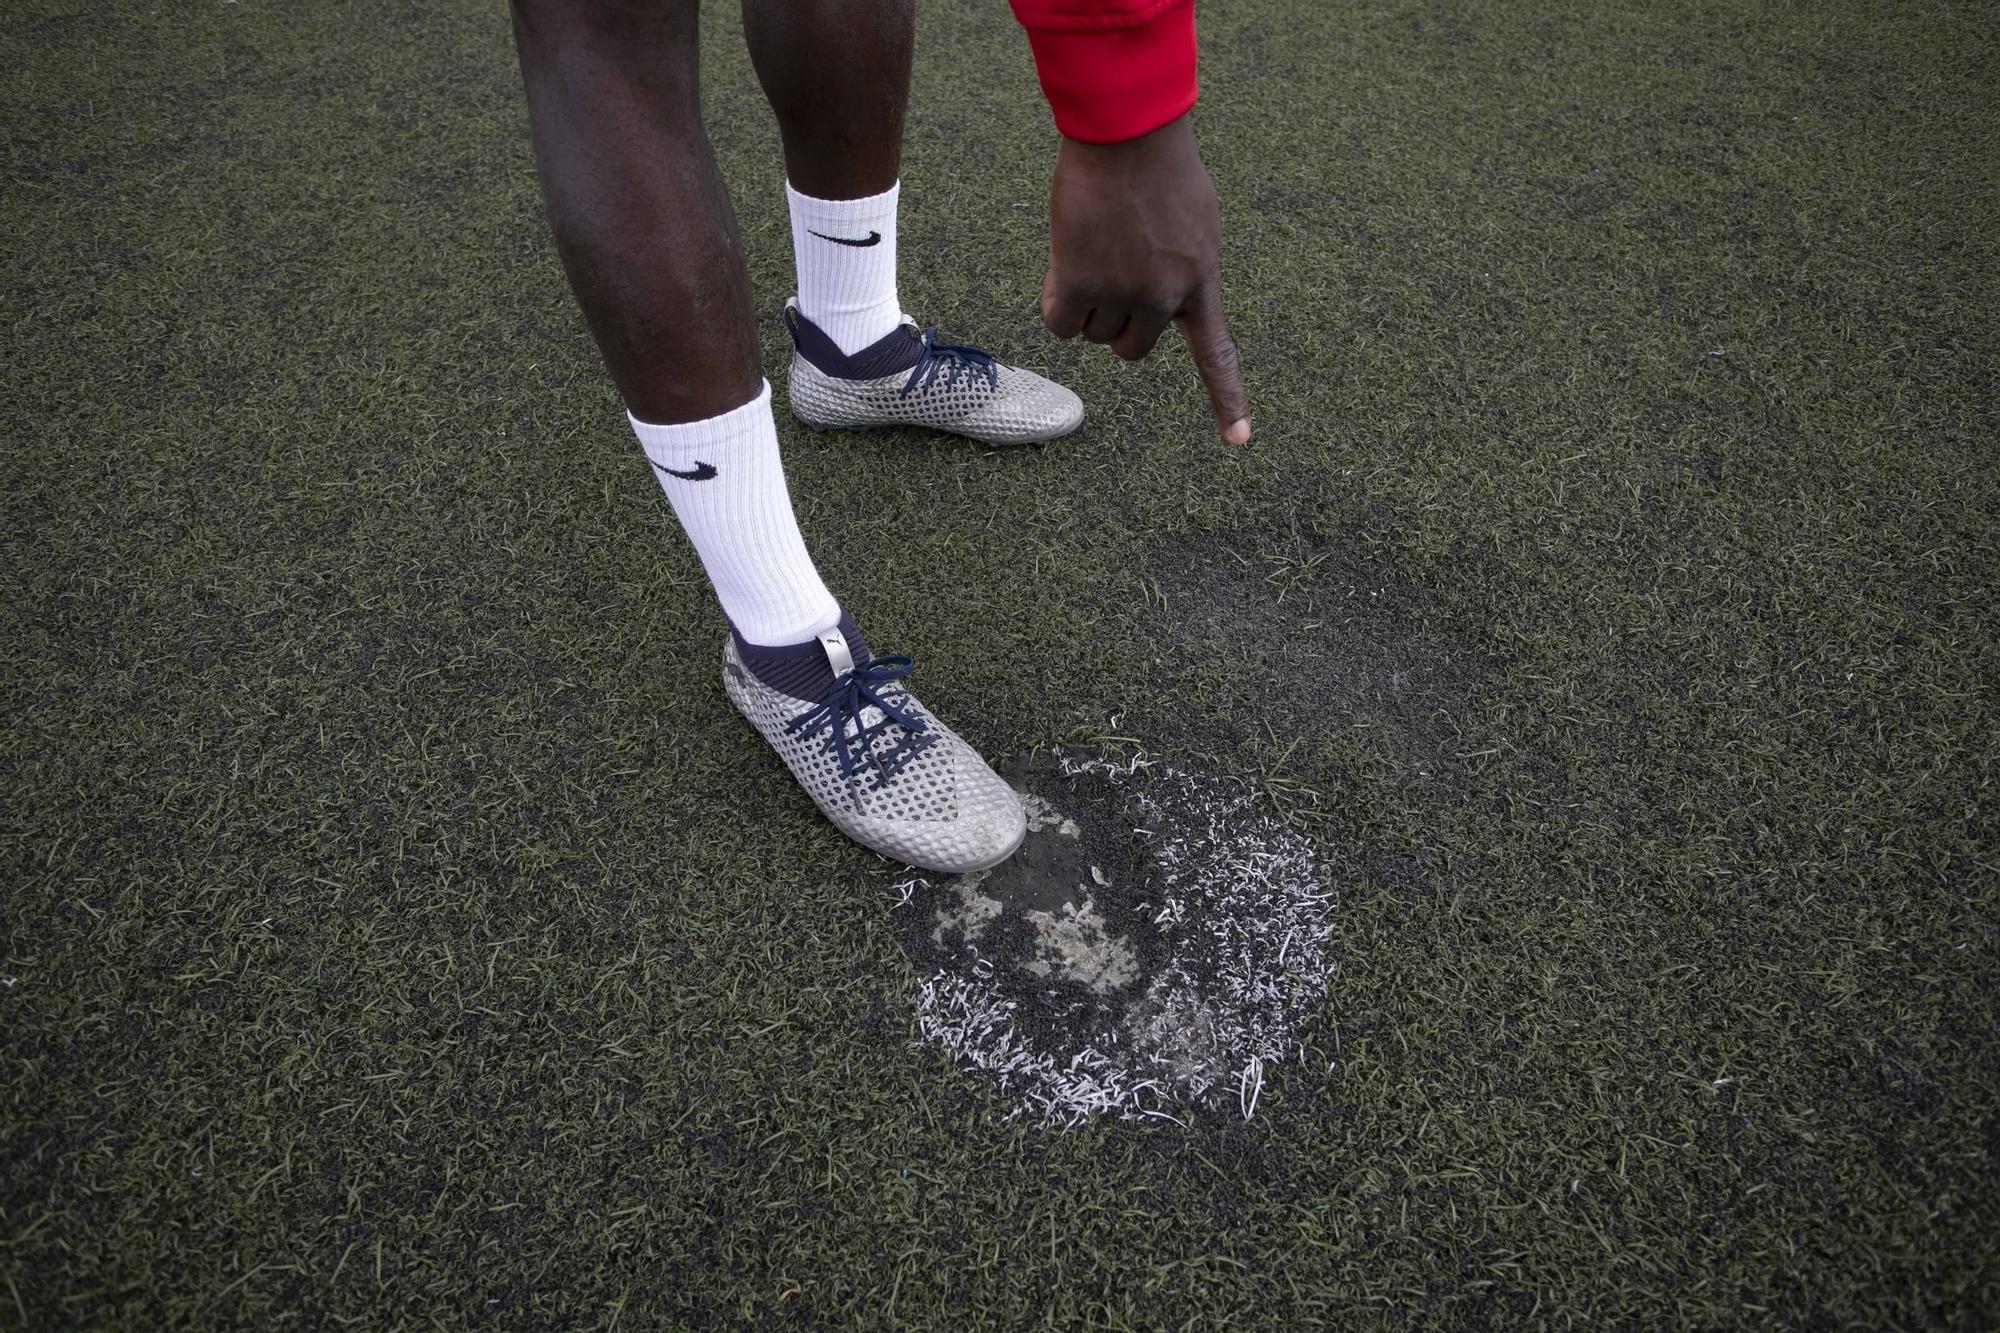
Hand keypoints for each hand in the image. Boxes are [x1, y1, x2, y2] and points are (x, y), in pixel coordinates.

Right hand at [1041, 113, 1249, 444]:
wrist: (1126, 133)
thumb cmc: (1158, 167)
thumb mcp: (1193, 223)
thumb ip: (1180, 268)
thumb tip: (1150, 306)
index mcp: (1201, 283)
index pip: (1216, 354)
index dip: (1227, 401)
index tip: (1240, 443)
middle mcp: (1165, 298)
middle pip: (1131, 347)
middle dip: (1116, 323)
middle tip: (1110, 275)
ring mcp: (1123, 293)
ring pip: (1093, 334)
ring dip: (1084, 302)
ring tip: (1093, 248)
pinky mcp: (1079, 282)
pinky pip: (1060, 324)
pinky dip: (1057, 305)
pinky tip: (1065, 265)